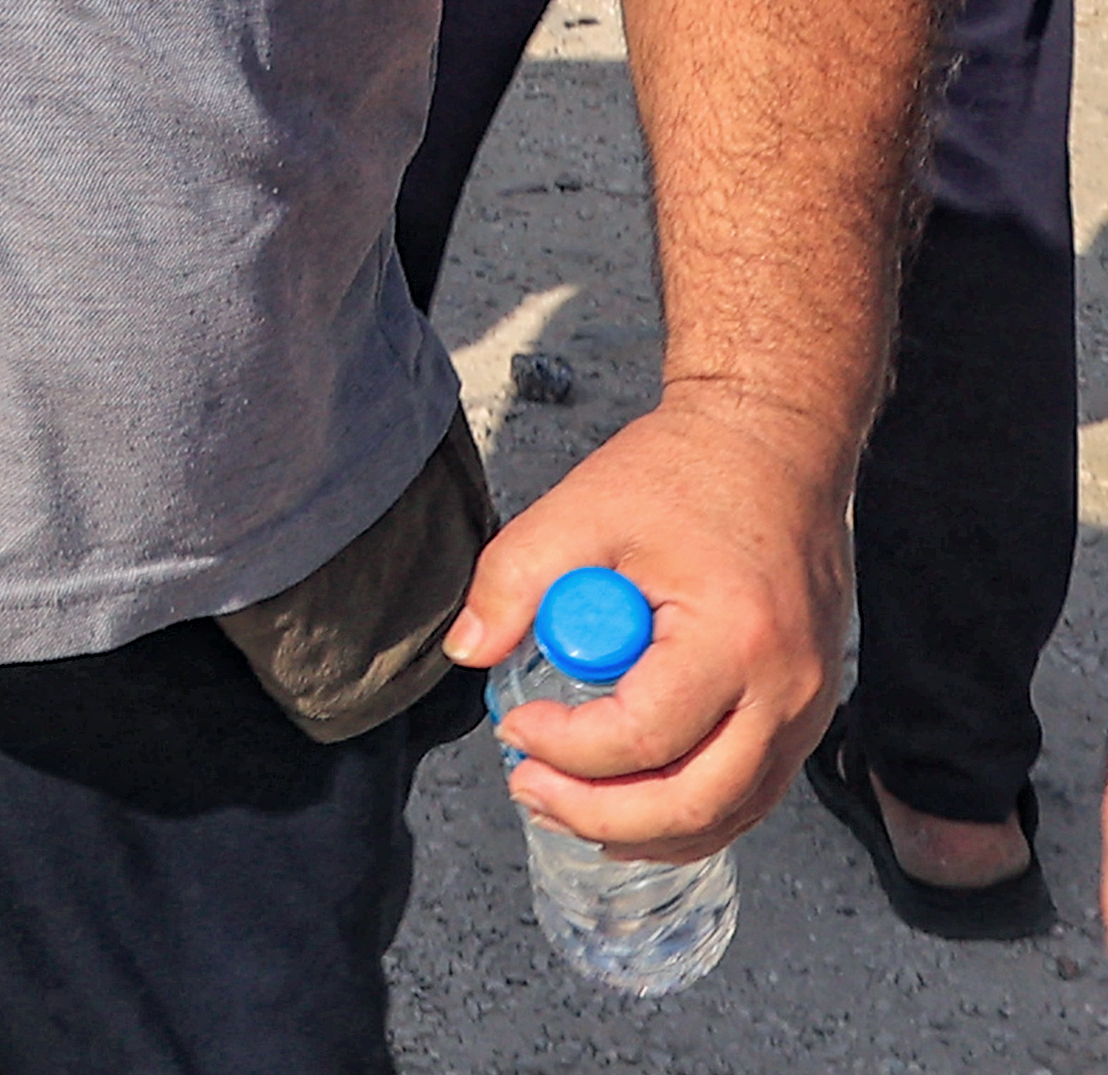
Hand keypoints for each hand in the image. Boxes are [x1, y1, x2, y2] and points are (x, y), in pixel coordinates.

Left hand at [455, 387, 851, 857]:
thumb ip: (512, 580)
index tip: (513, 727)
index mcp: (734, 638)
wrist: (773, 449)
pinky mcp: (808, 714)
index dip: (566, 748)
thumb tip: (468, 652)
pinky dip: (689, 812)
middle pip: (695, 802)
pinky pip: (752, 793)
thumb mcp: (579, 510)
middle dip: (599, 815)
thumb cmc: (684, 474)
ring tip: (564, 806)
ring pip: (729, 814)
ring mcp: (809, 710)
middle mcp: (788, 690)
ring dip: (643, 830)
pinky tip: (629, 807)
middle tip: (529, 791)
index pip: (643, 735)